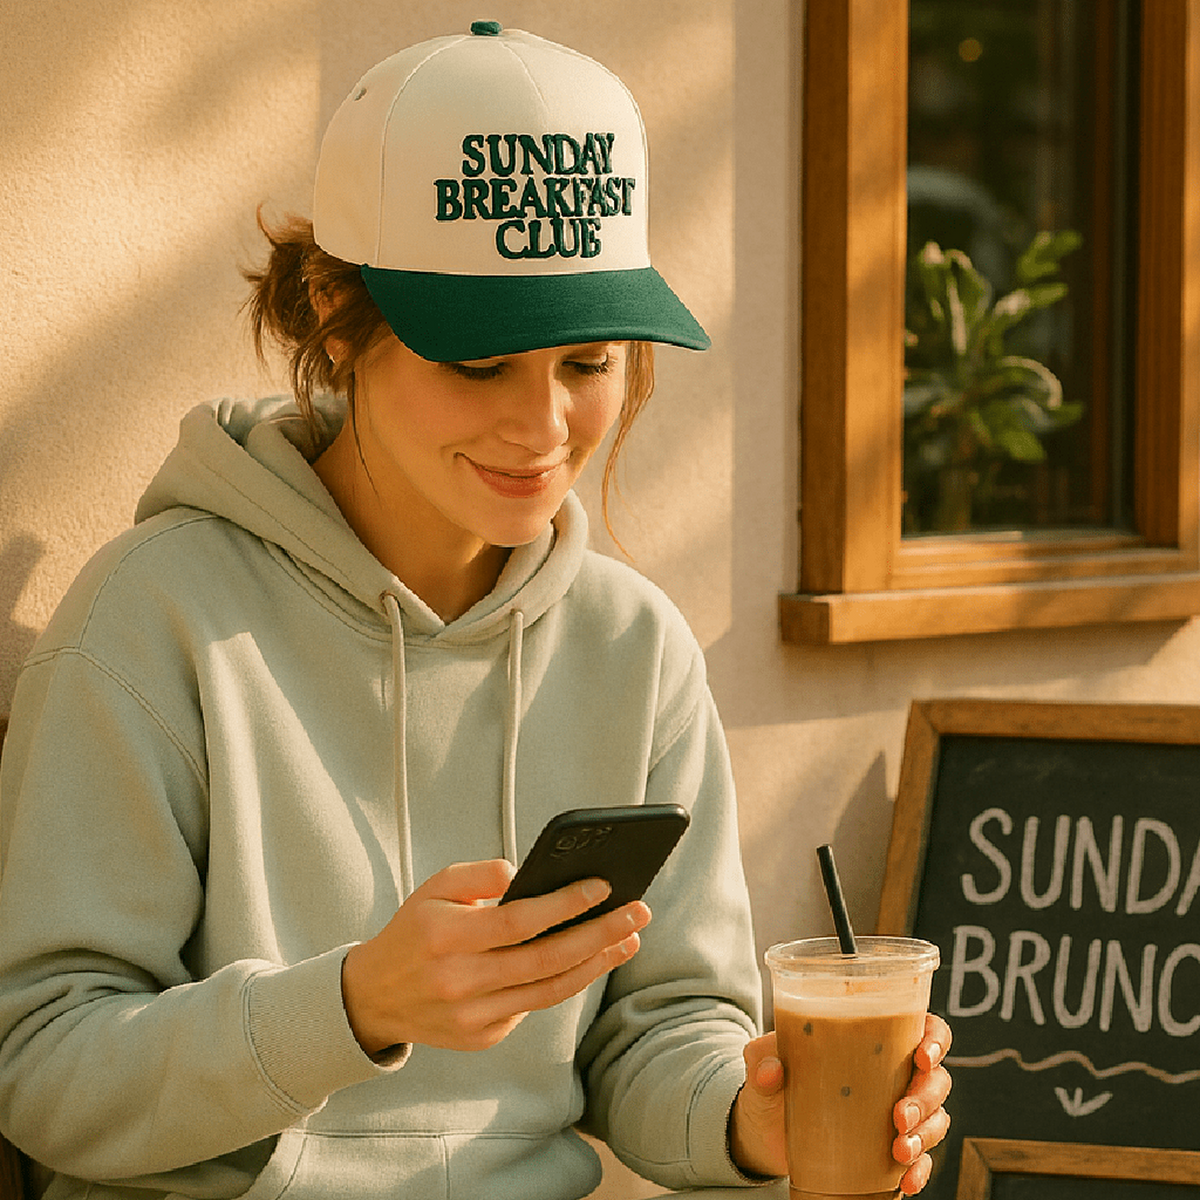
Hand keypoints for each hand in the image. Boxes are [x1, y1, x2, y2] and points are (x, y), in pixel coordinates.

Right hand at [340, 858, 649, 1055]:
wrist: (374, 997)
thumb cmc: (415, 930)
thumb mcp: (435, 888)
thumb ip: (480, 875)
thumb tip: (527, 873)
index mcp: (445, 937)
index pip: (519, 921)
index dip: (565, 904)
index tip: (603, 886)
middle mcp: (459, 981)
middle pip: (545, 959)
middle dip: (599, 934)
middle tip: (638, 912)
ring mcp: (472, 1016)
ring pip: (550, 990)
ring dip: (596, 962)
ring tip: (629, 938)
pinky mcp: (482, 1037)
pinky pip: (533, 1006)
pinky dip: (565, 981)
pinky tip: (591, 959)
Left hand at [729, 1013, 952, 1188]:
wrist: (763, 1128)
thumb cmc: (772, 1081)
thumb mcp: (762, 1062)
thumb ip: (762, 1059)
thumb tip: (770, 1070)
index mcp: (871, 1039)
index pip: (922, 1029)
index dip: (935, 1039)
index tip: (922, 1057)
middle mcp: (892, 1074)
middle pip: (936, 1079)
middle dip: (925, 1098)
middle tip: (898, 1116)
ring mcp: (896, 1112)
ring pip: (936, 1118)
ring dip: (926, 1135)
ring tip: (899, 1150)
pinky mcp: (891, 1148)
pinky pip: (923, 1159)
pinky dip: (921, 1170)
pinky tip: (906, 1179)